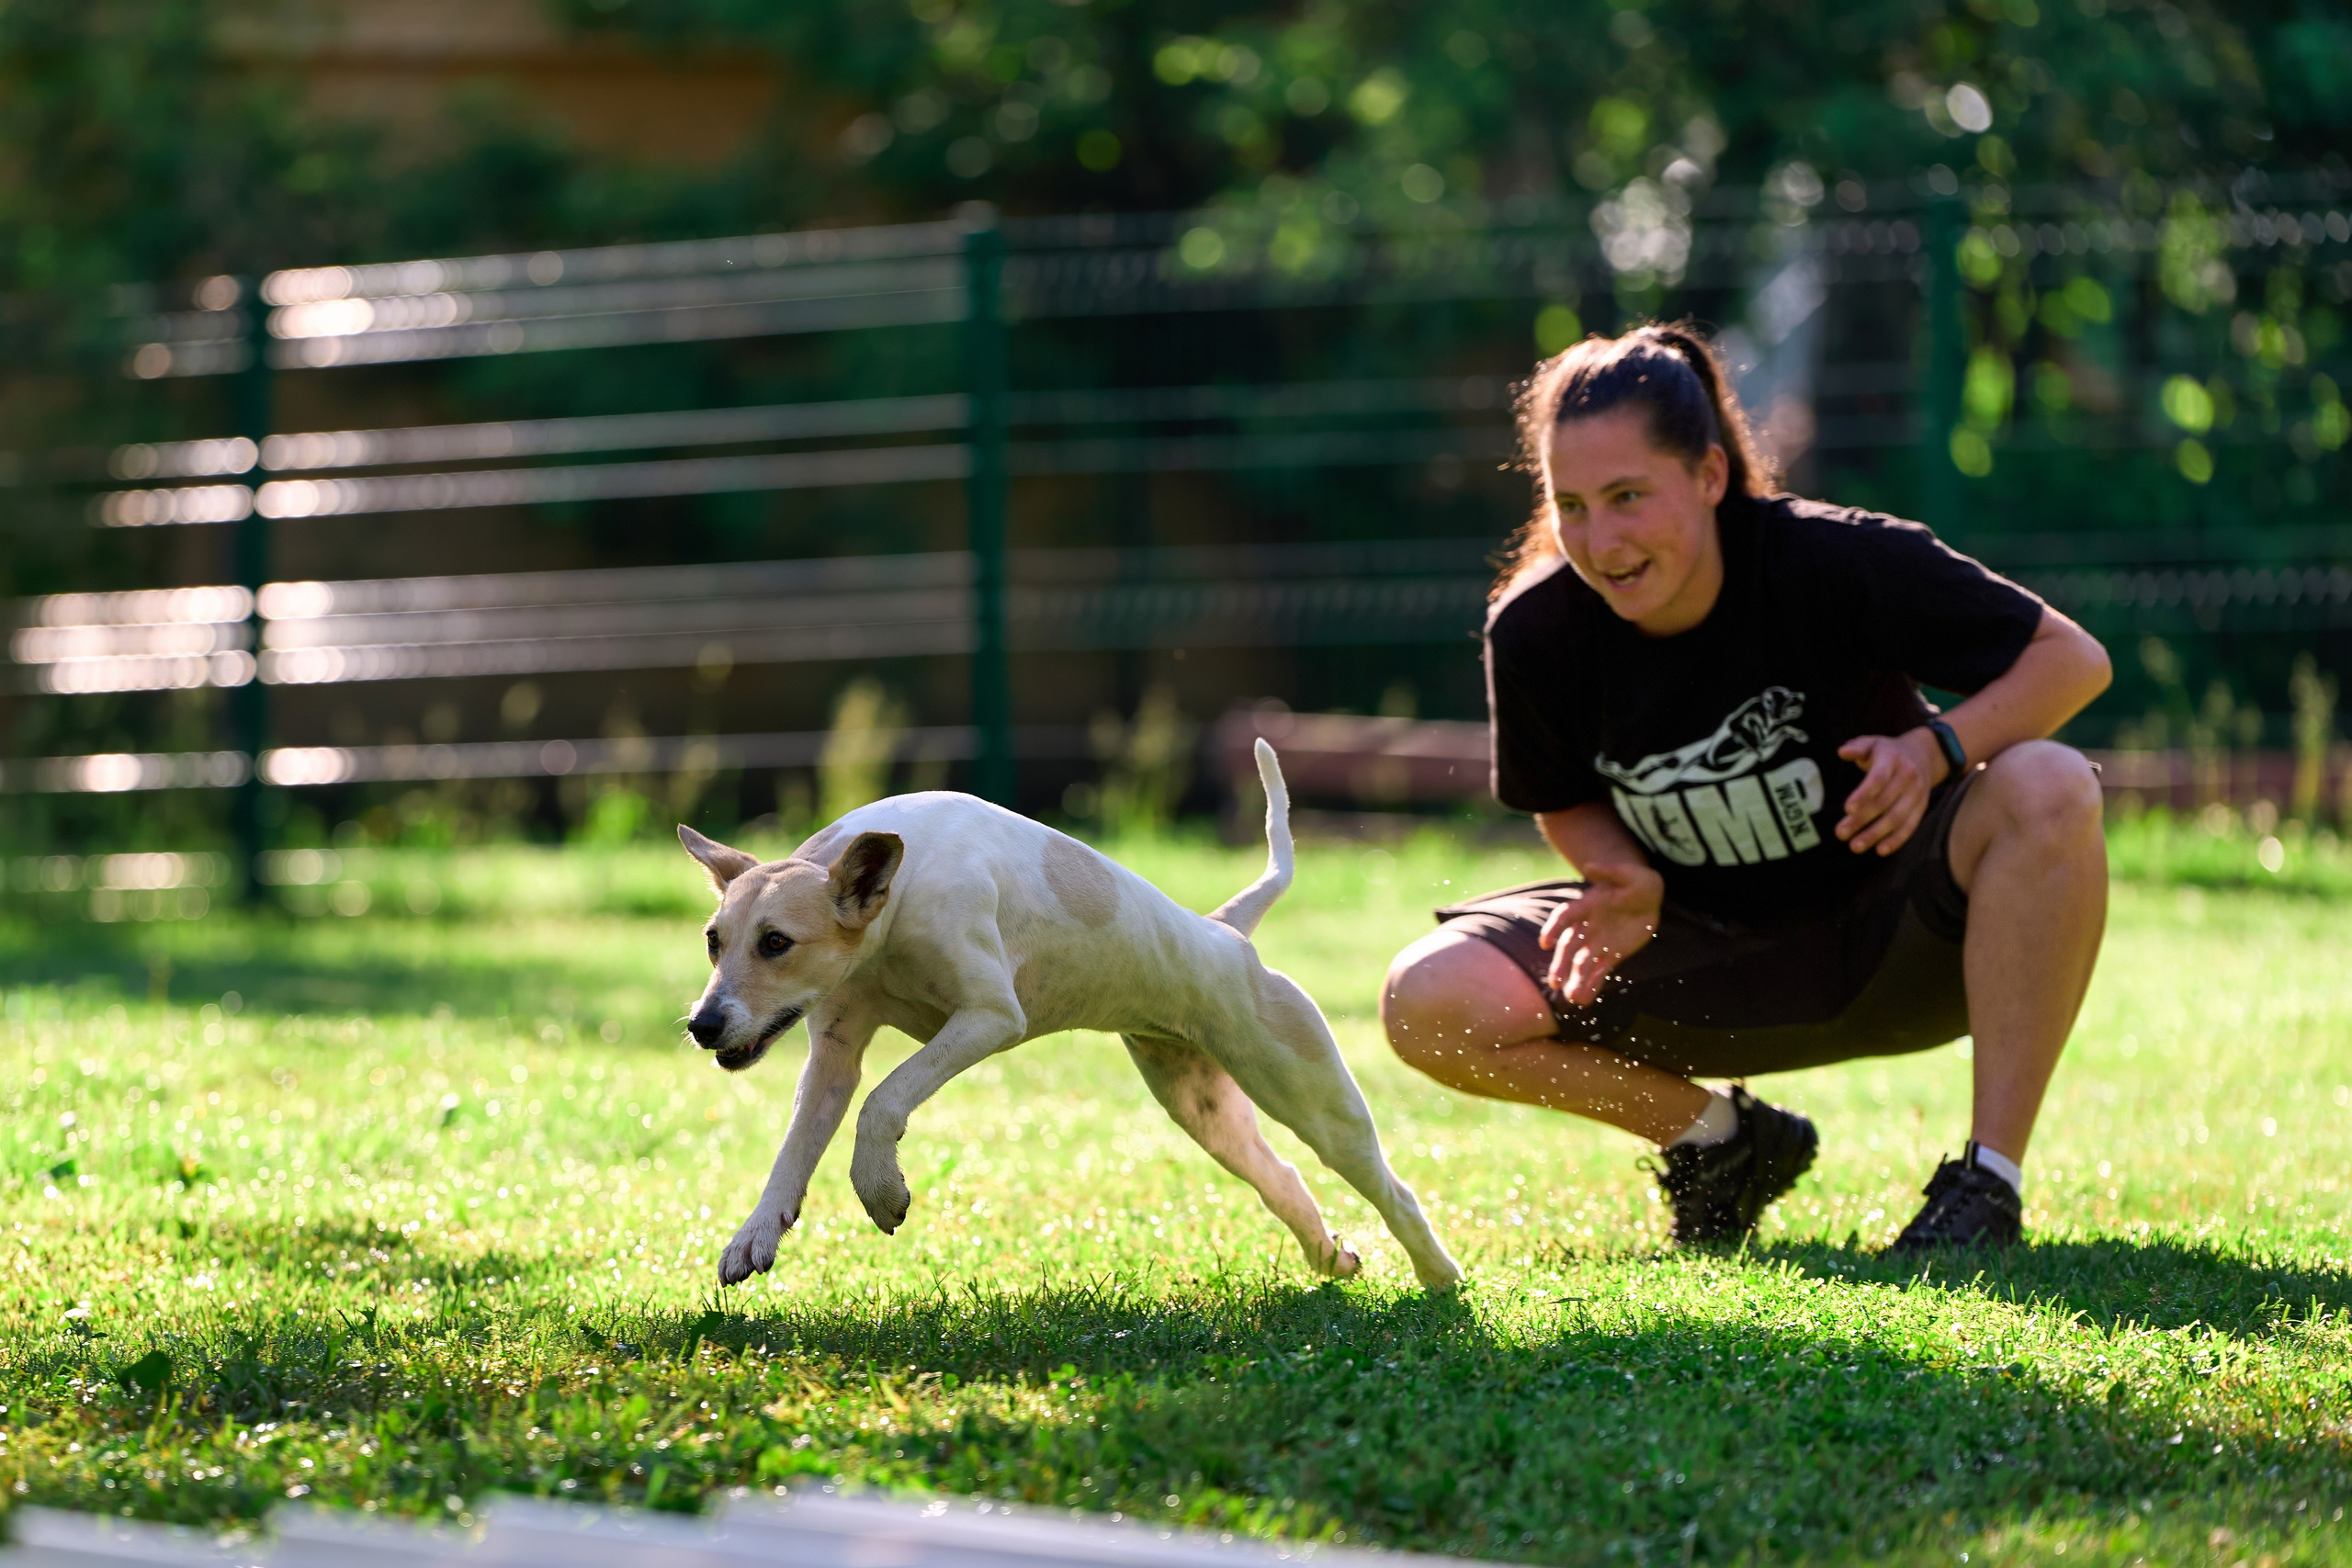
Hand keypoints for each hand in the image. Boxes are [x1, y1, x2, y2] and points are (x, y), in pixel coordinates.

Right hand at [1537, 862, 1662, 1006]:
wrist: (1647, 897)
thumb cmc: (1636, 881)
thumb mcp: (1628, 873)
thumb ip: (1610, 872)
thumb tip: (1590, 868)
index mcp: (1587, 906)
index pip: (1565, 917)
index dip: (1554, 928)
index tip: (1545, 942)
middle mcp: (1587, 927)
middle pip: (1569, 947)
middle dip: (1561, 965)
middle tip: (1555, 982)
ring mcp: (1597, 943)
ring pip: (1582, 964)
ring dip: (1575, 980)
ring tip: (1571, 998)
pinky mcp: (1610, 955)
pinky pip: (1599, 973)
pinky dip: (1592, 986)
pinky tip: (1584, 1000)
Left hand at [1835, 729, 1944, 855]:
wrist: (1924, 754)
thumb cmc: (1888, 751)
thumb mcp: (1872, 743)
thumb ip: (1857, 747)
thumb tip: (1842, 752)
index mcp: (1892, 759)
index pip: (1879, 778)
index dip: (1864, 794)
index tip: (1848, 809)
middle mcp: (1907, 776)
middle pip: (1884, 802)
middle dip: (1861, 820)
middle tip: (1840, 833)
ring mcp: (1917, 793)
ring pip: (1897, 817)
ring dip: (1875, 834)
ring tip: (1855, 846)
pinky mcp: (1921, 806)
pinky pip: (1910, 825)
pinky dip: (1896, 840)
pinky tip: (1880, 850)